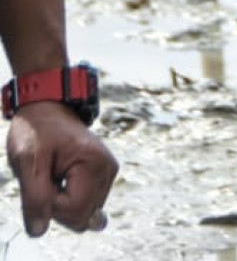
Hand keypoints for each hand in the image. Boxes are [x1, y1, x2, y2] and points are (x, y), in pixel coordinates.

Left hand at [6, 103, 117, 236]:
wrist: (47, 108)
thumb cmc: (37, 129)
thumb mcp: (27, 161)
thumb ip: (34, 198)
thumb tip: (40, 230)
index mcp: (95, 162)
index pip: (74, 210)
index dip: (50, 203)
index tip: (42, 178)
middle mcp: (108, 169)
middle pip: (82, 216)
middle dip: (58, 204)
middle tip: (48, 176)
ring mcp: (108, 172)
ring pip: (83, 214)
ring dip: (62, 201)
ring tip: (54, 173)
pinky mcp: (103, 176)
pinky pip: (85, 205)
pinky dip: (69, 197)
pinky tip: (62, 176)